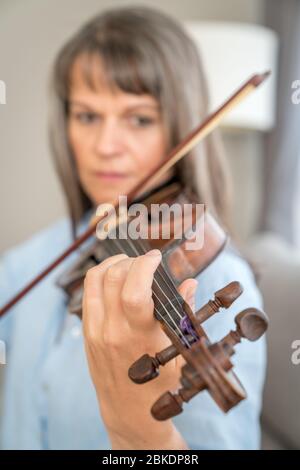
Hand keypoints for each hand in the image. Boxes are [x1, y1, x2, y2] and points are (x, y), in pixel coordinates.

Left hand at [82, 249, 196, 448]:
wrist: (129, 411)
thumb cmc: (159, 384)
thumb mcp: (177, 352)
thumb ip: (182, 313)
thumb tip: (190, 283)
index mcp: (139, 336)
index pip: (134, 289)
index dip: (145, 264)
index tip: (156, 257)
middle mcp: (113, 330)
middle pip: (113, 276)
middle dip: (132, 259)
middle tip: (146, 261)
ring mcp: (96, 330)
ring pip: (95, 279)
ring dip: (113, 263)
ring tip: (129, 263)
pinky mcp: (87, 332)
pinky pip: (88, 293)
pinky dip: (100, 277)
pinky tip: (115, 278)